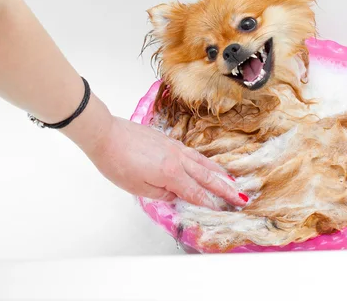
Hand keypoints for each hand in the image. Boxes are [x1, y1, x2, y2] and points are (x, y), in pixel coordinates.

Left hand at [84, 117, 246, 209]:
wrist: (105, 134)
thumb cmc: (116, 162)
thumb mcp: (137, 187)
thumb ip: (162, 194)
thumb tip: (177, 195)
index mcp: (171, 173)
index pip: (196, 192)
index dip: (211, 204)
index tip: (225, 211)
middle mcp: (177, 159)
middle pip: (206, 177)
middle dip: (225, 189)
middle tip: (241, 198)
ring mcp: (174, 147)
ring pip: (202, 162)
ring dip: (219, 174)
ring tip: (231, 181)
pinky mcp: (168, 140)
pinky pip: (193, 153)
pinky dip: (205, 161)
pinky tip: (206, 164)